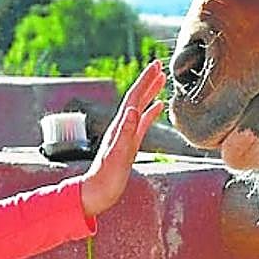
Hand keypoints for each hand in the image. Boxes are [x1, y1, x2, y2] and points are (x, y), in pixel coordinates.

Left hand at [79, 62, 166, 216]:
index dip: (145, 81)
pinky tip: (158, 107)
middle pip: (137, 97)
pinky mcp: (130, 144)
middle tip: (159, 66)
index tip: (156, 66)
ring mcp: (126, 134)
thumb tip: (133, 110)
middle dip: (148, 81)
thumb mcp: (118, 155)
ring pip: (141, 107)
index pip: (134, 97)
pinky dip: (151, 112)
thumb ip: (126, 132)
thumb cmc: (106, 178)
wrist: (96, 193)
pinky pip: (143, 123)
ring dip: (150, 92)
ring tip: (161, 80)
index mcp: (120, 126)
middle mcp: (122, 126)